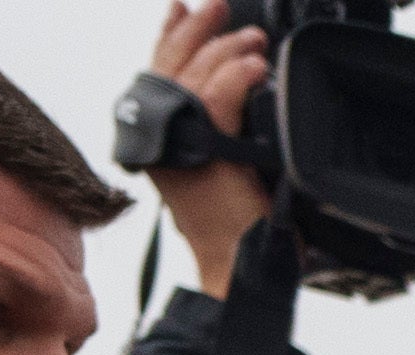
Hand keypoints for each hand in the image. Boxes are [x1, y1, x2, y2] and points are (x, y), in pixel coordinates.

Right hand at [144, 3, 274, 283]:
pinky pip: (217, 95)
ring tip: (253, 37)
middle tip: (219, 5)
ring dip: (226, 48)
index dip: (171, 34)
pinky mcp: (202, 150)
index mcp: (161, 137)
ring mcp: (178, 143)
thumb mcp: (228, 164)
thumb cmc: (240, 228)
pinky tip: (255, 66)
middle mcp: (160, 137)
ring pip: (195, 74)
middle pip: (170, 63)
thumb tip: (243, 88)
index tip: (182, 7)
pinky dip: (236, 75)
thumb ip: (222, 127)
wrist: (240, 268)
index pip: (160, 71)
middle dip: (196, 27)